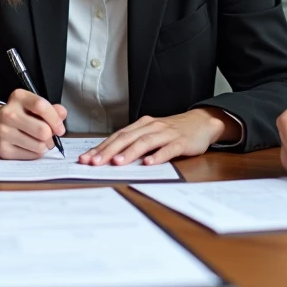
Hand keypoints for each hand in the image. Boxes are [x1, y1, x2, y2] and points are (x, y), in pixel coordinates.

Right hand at [0, 90, 66, 159]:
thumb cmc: (19, 116)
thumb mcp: (33, 106)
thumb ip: (51, 109)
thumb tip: (61, 114)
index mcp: (18, 97)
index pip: (41, 106)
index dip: (55, 120)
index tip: (60, 129)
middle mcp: (8, 113)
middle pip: (43, 130)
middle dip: (51, 136)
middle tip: (49, 136)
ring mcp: (3, 132)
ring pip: (39, 145)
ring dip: (44, 146)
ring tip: (38, 141)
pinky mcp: (3, 149)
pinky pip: (31, 155)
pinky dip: (35, 153)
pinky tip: (29, 146)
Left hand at [78, 108, 235, 166]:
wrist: (201, 123)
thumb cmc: (172, 132)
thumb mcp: (152, 135)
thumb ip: (134, 144)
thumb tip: (110, 158)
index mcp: (141, 126)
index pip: (117, 136)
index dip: (101, 147)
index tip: (86, 159)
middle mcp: (151, 127)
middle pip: (126, 138)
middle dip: (108, 151)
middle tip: (94, 162)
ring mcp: (166, 133)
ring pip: (144, 142)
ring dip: (129, 153)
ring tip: (117, 163)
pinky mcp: (181, 142)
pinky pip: (168, 149)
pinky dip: (157, 156)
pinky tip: (149, 163)